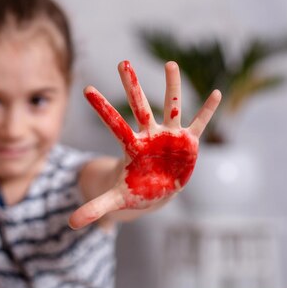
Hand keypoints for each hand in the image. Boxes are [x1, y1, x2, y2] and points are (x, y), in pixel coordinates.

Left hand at [69, 61, 220, 228]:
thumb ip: (95, 209)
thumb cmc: (135, 190)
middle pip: (140, 106)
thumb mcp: (116, 200)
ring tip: (170, 64)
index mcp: (132, 146)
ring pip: (170, 107)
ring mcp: (169, 136)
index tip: (86, 89)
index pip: (114, 124)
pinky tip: (215, 93)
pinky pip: (199, 124)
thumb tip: (70, 224)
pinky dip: (207, 111)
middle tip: (122, 62)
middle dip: (132, 85)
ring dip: (171, 86)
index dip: (101, 108)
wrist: (157, 191)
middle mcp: (149, 135)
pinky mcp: (187, 142)